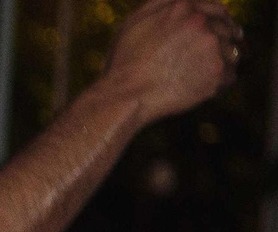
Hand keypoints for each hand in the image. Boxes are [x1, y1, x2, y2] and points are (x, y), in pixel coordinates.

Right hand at [99, 0, 241, 124]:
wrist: (125, 95)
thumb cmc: (125, 61)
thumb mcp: (136, 21)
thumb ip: (163, 3)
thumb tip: (183, 1)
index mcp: (184, 7)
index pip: (215, 8)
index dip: (220, 19)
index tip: (225, 28)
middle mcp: (203, 23)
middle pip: (229, 29)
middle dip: (227, 39)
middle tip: (220, 51)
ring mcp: (213, 47)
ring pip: (232, 52)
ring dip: (223, 60)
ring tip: (204, 73)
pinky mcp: (218, 72)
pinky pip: (230, 76)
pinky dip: (220, 81)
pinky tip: (203, 85)